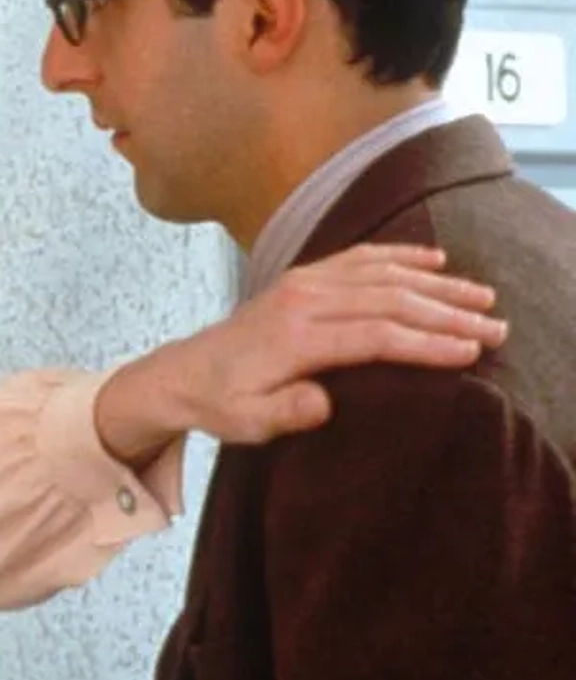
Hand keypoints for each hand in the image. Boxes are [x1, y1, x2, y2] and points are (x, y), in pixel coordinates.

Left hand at [95, 243, 504, 463]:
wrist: (184, 373)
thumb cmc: (221, 403)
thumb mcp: (246, 422)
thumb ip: (284, 412)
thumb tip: (323, 402)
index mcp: (294, 337)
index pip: (374, 335)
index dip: (424, 343)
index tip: (469, 352)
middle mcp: (301, 301)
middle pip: (388, 300)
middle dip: (445, 313)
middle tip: (495, 327)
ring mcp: (302, 283)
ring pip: (380, 275)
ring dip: (434, 284)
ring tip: (481, 296)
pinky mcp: (302, 278)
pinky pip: (357, 258)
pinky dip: (398, 256)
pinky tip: (433, 259)